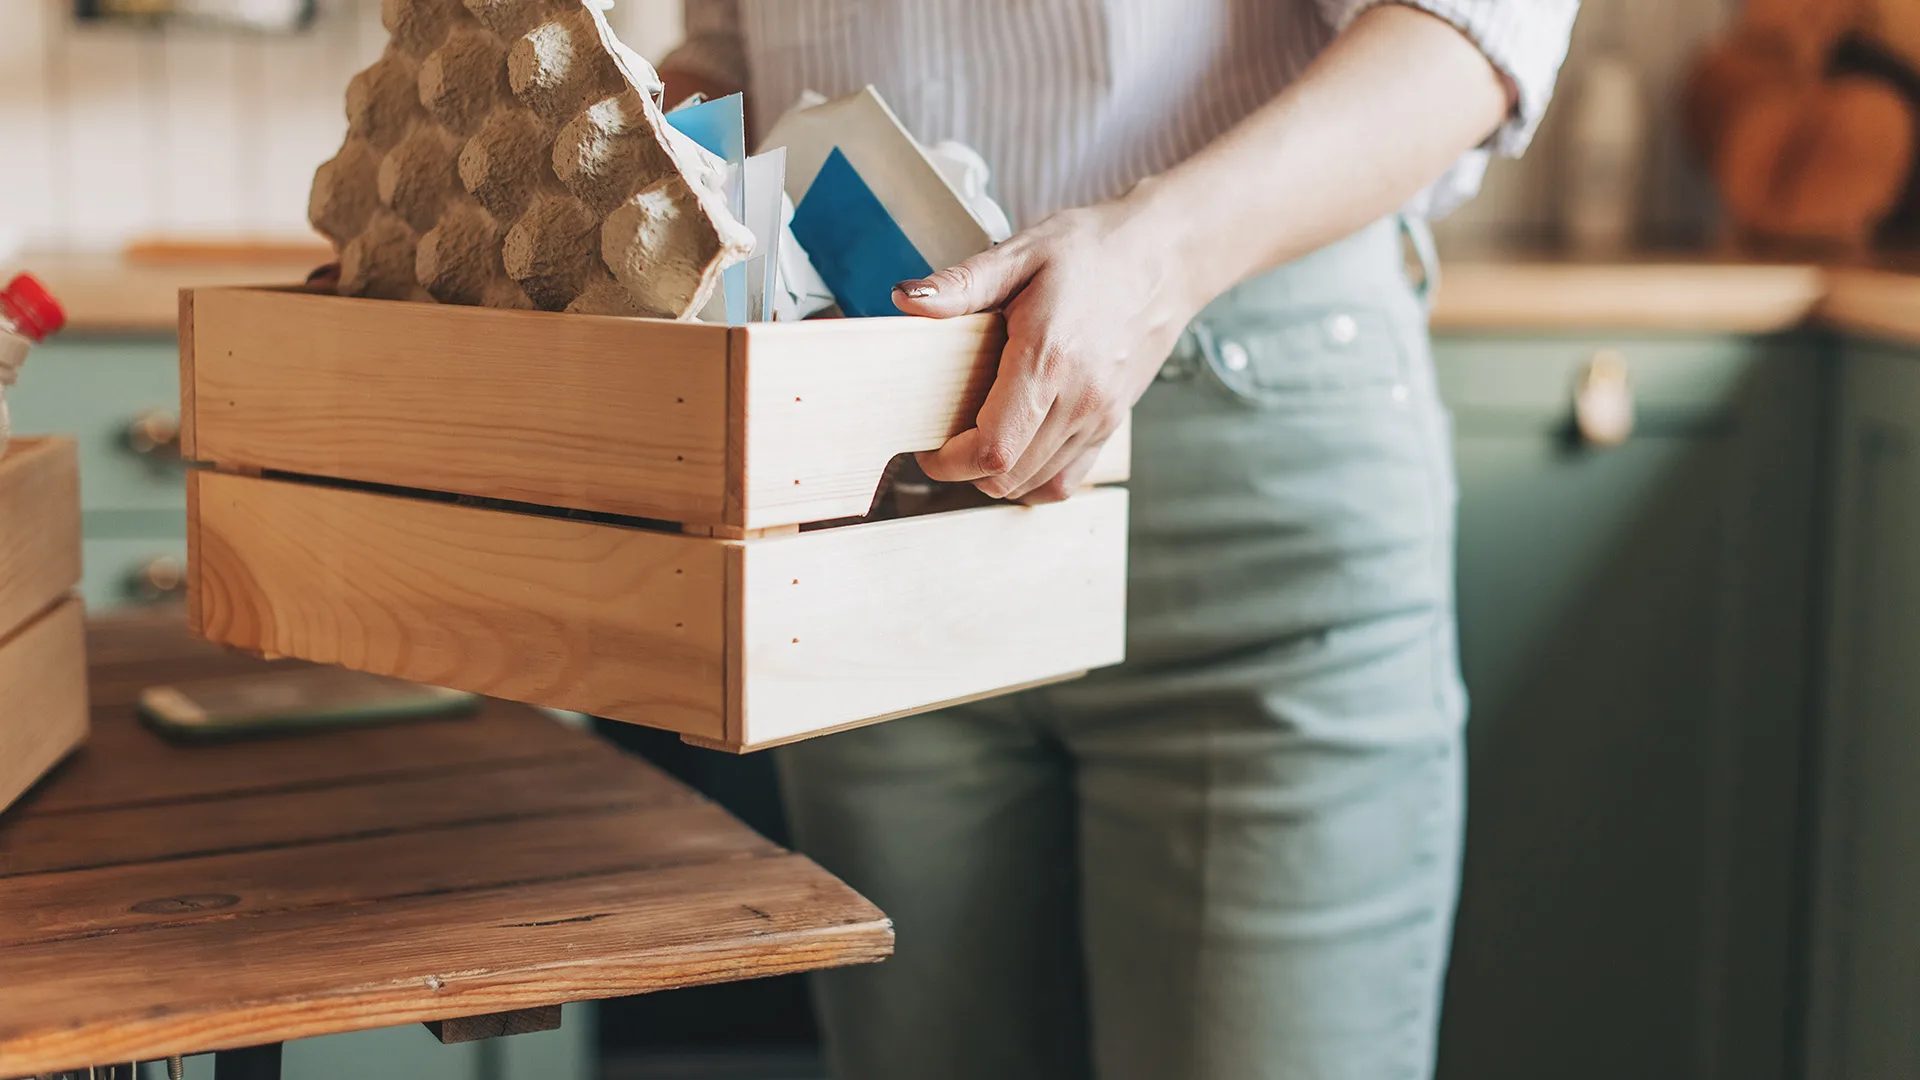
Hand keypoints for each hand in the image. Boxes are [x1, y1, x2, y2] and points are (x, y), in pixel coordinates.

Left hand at [894, 186, 1199, 502]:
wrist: (1167, 256)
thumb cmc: (1094, 249)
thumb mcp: (1022, 252)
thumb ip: (963, 284)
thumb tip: (906, 299)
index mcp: (1047, 360)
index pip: (992, 449)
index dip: (949, 461)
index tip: (927, 445)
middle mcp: (1079, 399)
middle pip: (1008, 475)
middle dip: (964, 470)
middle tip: (944, 440)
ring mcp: (1101, 416)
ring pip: (1036, 484)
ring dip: (997, 476)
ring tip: (977, 440)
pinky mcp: (1114, 422)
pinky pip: (1068, 479)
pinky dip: (1036, 481)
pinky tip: (1018, 452)